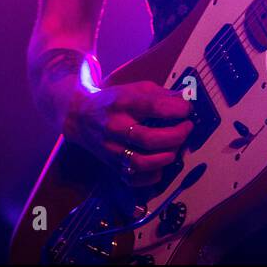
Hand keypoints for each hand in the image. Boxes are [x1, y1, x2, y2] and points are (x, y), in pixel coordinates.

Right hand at [62, 80, 193, 186]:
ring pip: (142, 163)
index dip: (176, 109)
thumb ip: (161, 94)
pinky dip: (152, 175)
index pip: (153, 106)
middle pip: (149, 139)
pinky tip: (160, 163)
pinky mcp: (111, 164)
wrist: (80, 115)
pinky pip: (134, 178)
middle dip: (176, 136)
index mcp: (122, 102)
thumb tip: (187, 100)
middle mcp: (115, 126)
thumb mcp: (135, 88)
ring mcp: (111, 148)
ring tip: (176, 147)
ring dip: (166, 157)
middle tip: (187, 128)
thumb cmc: (115, 100)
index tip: (186, 110)